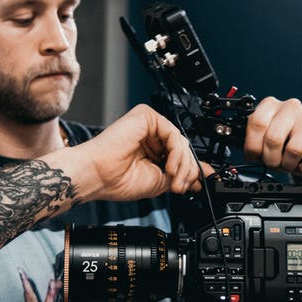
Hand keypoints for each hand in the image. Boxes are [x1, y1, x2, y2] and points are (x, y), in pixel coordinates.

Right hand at [72, 105, 203, 201]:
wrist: (99, 176)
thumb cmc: (118, 180)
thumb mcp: (160, 181)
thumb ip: (181, 175)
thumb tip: (202, 176)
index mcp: (152, 150)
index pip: (180, 154)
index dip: (192, 169)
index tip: (199, 183)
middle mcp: (150, 136)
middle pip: (184, 147)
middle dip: (187, 170)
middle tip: (180, 186)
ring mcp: (148, 125)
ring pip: (181, 141)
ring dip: (183, 164)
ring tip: (174, 179)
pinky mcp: (146, 116)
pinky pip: (173, 133)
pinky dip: (176, 153)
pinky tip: (168, 166)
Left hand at [243, 97, 301, 177]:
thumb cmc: (285, 144)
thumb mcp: (264, 139)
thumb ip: (253, 142)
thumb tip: (250, 153)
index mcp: (271, 105)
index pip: (256, 123)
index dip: (253, 146)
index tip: (255, 156)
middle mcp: (291, 106)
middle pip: (273, 138)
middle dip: (271, 159)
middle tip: (274, 163)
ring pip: (294, 150)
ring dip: (289, 165)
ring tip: (290, 163)